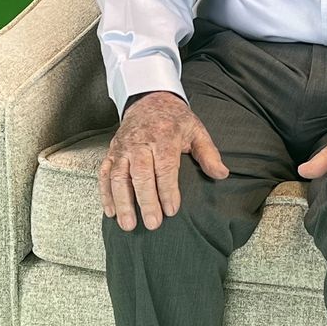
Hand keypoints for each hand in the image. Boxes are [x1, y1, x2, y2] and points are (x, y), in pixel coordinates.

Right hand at [100, 91, 229, 230]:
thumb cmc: (175, 120)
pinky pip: (104, 174)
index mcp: (163, 136)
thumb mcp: (196, 131)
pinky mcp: (111, 153)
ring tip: (128, 225)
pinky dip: (105, 194)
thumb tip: (222, 174)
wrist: (149, 100)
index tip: (172, 210)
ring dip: (122, 202)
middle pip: (140, 174)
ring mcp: (122, 148)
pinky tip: (111, 212)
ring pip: (118, 176)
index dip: (167, 190)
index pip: (164, 167)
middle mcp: (139, 142)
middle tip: (152, 223)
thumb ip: (208, 153)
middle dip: (145, 201)